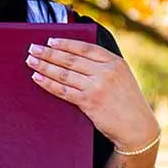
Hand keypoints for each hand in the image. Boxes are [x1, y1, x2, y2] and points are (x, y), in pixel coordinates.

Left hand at [27, 37, 160, 152]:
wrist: (137, 127)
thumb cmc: (127, 102)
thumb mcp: (122, 77)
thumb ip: (103, 66)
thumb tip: (74, 56)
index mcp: (115, 62)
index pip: (85, 48)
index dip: (65, 44)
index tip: (50, 41)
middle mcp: (106, 72)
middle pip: (70, 59)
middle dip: (48, 53)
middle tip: (32, 48)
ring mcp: (97, 87)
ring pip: (64, 74)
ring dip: (44, 66)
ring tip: (31, 61)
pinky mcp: (89, 102)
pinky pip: (62, 90)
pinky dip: (47, 83)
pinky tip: (37, 78)